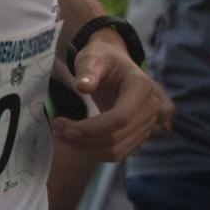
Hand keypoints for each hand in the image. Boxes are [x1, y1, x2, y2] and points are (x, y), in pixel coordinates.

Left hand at [52, 37, 173, 161]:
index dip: (92, 127)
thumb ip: (87, 71)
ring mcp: (151, 124)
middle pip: (118, 137)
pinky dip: (95, 150)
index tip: (65, 127)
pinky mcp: (142, 135)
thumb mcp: (91, 58)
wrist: (116, 64)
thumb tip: (82, 87)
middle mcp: (153, 108)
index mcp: (142, 87)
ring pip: (118, 150)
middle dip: (84, 138)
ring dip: (86, 147)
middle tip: (56, 130)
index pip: (120, 117)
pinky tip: (75, 140)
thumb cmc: (102, 59)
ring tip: (61, 135)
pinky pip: (119, 152)